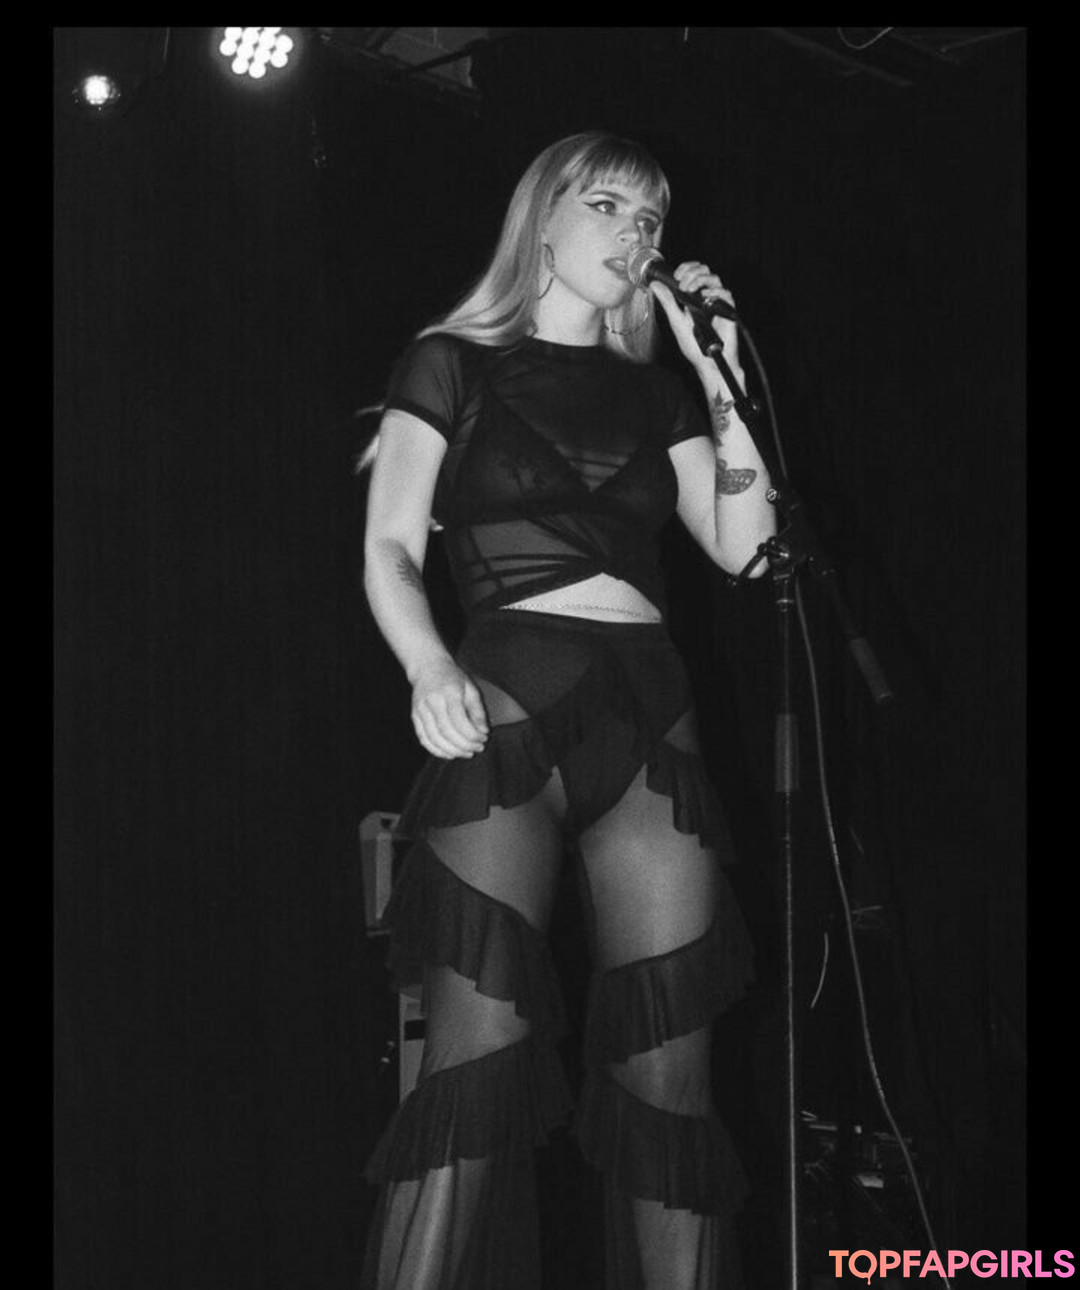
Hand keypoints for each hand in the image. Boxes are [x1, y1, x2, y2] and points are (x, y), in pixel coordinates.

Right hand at [410, 658, 489, 758]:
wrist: (427, 667)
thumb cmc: (452, 677)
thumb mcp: (470, 688)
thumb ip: (478, 711)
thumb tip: (483, 732)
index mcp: (448, 693)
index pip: (460, 721)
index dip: (473, 735)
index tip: (483, 739)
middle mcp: (432, 702)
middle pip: (447, 732)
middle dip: (464, 745)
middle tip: (477, 749)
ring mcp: (421, 710)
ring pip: (435, 739)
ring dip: (452, 751)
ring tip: (466, 753)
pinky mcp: (415, 717)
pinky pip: (424, 739)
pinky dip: (437, 750)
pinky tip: (450, 754)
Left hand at [649, 260, 739, 374]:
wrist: (709, 363)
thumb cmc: (694, 346)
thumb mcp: (677, 322)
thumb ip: (668, 303)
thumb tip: (655, 285)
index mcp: (696, 297)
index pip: (694, 272)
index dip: (687, 268)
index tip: (676, 275)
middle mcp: (708, 297)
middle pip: (705, 271)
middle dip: (692, 272)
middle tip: (681, 283)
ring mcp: (719, 303)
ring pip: (715, 278)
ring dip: (699, 279)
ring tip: (688, 289)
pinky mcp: (728, 311)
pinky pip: (726, 294)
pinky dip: (714, 292)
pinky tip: (704, 297)